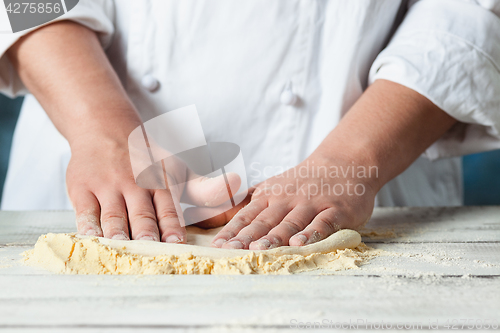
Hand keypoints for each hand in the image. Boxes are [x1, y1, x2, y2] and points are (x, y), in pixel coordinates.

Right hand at [67, 135, 239, 241]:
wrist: (105, 128)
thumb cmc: (147, 157)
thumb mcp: (177, 169)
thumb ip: (204, 187)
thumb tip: (237, 185)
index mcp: (160, 181)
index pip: (168, 208)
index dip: (172, 227)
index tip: (176, 244)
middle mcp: (134, 183)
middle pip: (142, 214)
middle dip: (147, 233)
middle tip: (151, 250)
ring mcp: (107, 185)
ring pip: (114, 215)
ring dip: (119, 232)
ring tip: (123, 248)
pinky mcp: (82, 187)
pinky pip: (86, 211)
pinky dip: (89, 226)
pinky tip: (94, 239)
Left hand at [210, 153, 377, 249]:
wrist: (344, 163)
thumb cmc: (304, 181)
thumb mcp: (275, 185)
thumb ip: (253, 199)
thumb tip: (223, 210)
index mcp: (270, 196)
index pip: (247, 215)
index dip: (232, 231)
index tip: (217, 246)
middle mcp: (287, 199)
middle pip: (265, 221)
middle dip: (247, 237)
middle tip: (232, 250)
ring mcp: (311, 204)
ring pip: (290, 223)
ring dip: (274, 237)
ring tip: (259, 250)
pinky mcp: (335, 210)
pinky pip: (322, 223)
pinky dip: (311, 234)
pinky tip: (300, 245)